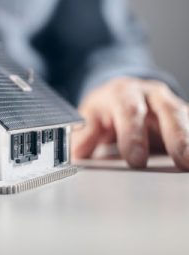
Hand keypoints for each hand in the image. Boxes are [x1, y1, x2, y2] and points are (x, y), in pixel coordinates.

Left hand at [72, 76, 188, 169]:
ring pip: (185, 118)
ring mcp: (172, 104)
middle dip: (176, 136)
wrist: (123, 93)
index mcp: (124, 94)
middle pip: (167, 112)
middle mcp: (152, 95)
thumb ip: (86, 132)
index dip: (133, 135)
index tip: (136, 160)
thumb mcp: (91, 115)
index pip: (129, 112)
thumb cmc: (107, 107)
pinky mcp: (185, 116)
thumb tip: (76, 151)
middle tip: (182, 161)